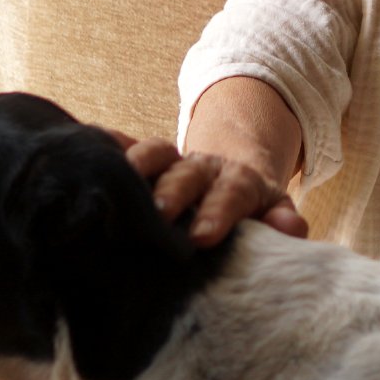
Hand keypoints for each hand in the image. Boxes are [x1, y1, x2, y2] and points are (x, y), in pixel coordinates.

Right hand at [105, 128, 308, 247]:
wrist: (229, 176)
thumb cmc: (250, 209)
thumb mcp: (273, 212)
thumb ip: (283, 222)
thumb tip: (292, 230)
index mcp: (239, 182)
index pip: (233, 194)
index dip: (219, 212)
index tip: (203, 237)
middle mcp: (204, 167)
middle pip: (190, 173)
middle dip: (174, 191)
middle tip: (160, 213)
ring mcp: (173, 160)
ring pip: (156, 153)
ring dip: (139, 164)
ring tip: (119, 180)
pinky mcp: (145, 158)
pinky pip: (123, 144)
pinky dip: (105, 142)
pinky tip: (87, 144)